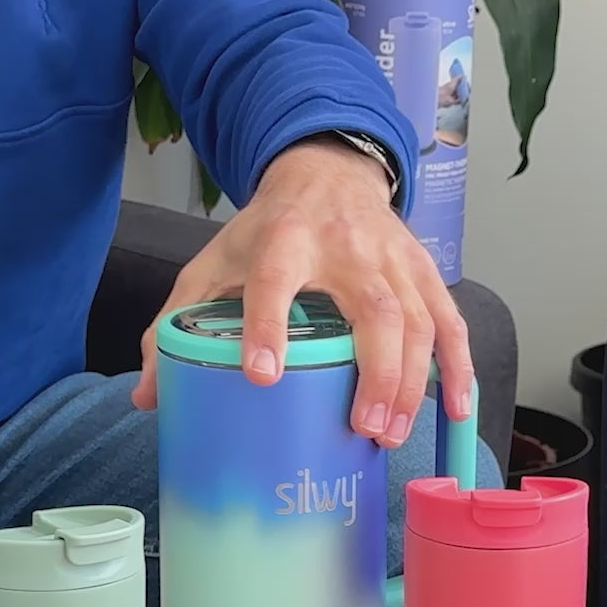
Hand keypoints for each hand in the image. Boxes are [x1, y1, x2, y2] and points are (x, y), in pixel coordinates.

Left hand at [131, 137, 473, 447]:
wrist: (328, 172)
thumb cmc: (270, 228)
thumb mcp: (214, 262)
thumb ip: (176, 322)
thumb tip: (147, 398)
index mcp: (286, 239)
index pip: (276, 279)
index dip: (269, 325)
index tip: (262, 374)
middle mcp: (348, 248)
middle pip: (375, 311)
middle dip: (375, 374)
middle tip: (364, 428)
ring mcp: (394, 260)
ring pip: (418, 323)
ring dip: (413, 383)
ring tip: (392, 433)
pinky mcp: (424, 273)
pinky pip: (451, 323)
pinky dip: (458, 367)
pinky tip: (456, 409)